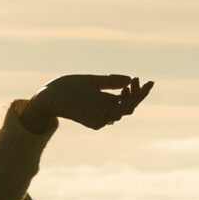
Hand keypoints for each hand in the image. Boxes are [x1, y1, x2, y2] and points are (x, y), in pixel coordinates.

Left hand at [21, 74, 153, 131]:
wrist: (48, 95)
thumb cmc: (67, 88)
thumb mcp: (92, 82)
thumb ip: (109, 81)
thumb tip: (128, 79)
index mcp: (107, 101)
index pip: (130, 100)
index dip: (141, 92)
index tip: (150, 81)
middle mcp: (104, 110)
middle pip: (130, 108)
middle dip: (137, 96)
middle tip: (138, 82)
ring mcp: (97, 116)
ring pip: (121, 114)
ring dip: (128, 102)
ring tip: (128, 88)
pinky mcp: (88, 121)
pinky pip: (106, 120)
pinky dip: (114, 111)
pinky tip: (118, 99)